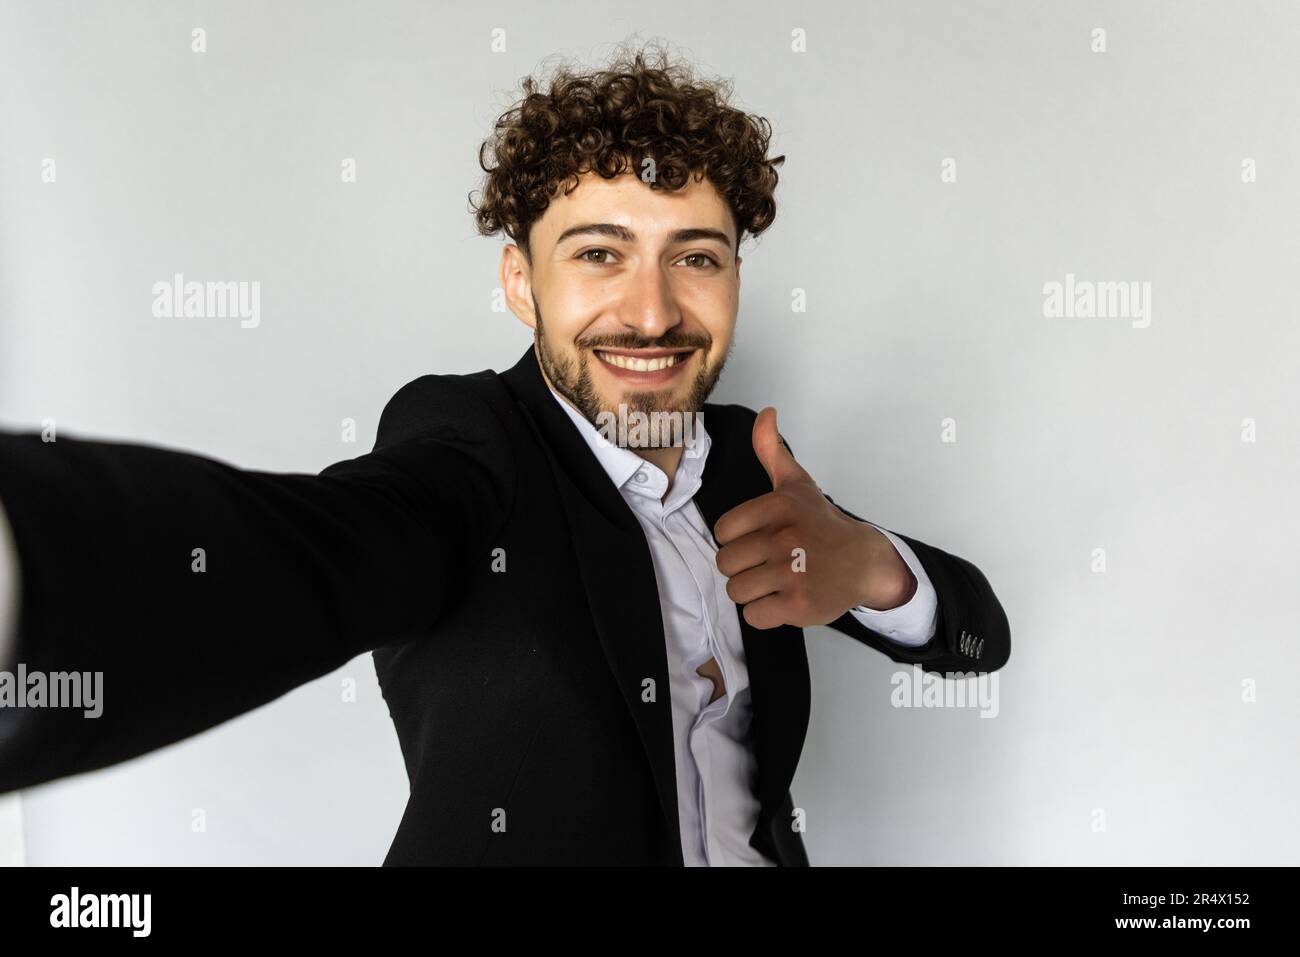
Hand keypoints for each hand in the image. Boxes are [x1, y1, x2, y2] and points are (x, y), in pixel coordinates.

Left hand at [713, 407, 916, 629]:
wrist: (864, 561)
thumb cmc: (821, 524)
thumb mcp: (796, 484)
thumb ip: (772, 451)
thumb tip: (765, 413)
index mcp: (777, 507)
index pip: (723, 532)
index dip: (737, 539)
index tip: (759, 539)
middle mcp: (785, 539)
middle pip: (726, 564)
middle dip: (743, 568)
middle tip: (768, 563)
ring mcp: (793, 574)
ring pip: (737, 591)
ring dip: (753, 591)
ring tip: (776, 581)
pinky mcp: (799, 606)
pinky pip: (754, 616)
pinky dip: (765, 613)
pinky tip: (784, 599)